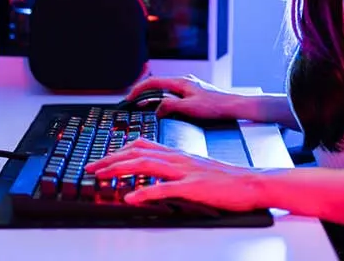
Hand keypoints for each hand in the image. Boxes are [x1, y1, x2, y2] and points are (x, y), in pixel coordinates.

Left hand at [84, 138, 262, 211]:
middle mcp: (178, 158)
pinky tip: (131, 198)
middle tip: (92, 168)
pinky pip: (164, 189)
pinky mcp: (194, 187)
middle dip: (111, 160)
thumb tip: (153, 179)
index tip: (102, 159)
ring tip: (102, 177)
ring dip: (120, 170)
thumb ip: (174, 171)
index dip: (118, 151)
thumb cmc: (225, 180)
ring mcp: (185, 171)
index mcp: (178, 153)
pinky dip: (145, 193)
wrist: (251, 183)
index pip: (141, 146)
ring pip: (146, 165)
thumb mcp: (195, 169)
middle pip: (137, 153)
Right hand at [125, 74, 242, 119]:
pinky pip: (172, 94)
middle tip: (132, 103)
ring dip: (153, 97)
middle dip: (143, 93)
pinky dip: (162, 100)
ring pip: (164, 90)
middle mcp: (184, 82)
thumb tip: (156, 109)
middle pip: (157, 84)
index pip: (153, 82)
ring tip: (142, 107)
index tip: (129, 99)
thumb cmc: (216, 106)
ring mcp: (188, 87)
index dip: (139, 90)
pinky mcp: (193, 93)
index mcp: (181, 82)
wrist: (233, 106)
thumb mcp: (190, 108)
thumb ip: (170, 106)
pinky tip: (161, 108)